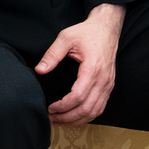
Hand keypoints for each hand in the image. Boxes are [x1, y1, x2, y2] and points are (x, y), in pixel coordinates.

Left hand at [36, 3, 124, 123]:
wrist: (107, 27)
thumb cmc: (87, 32)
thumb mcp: (66, 37)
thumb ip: (52, 54)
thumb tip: (39, 70)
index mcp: (93, 69)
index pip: (78, 97)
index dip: (62, 106)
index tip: (49, 108)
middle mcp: (103, 80)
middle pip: (86, 108)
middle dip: (67, 117)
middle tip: (51, 119)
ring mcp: (108, 84)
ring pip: (95, 111)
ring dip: (77, 120)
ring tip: (60, 121)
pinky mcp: (109, 85)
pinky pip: (100, 107)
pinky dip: (87, 115)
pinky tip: (75, 116)